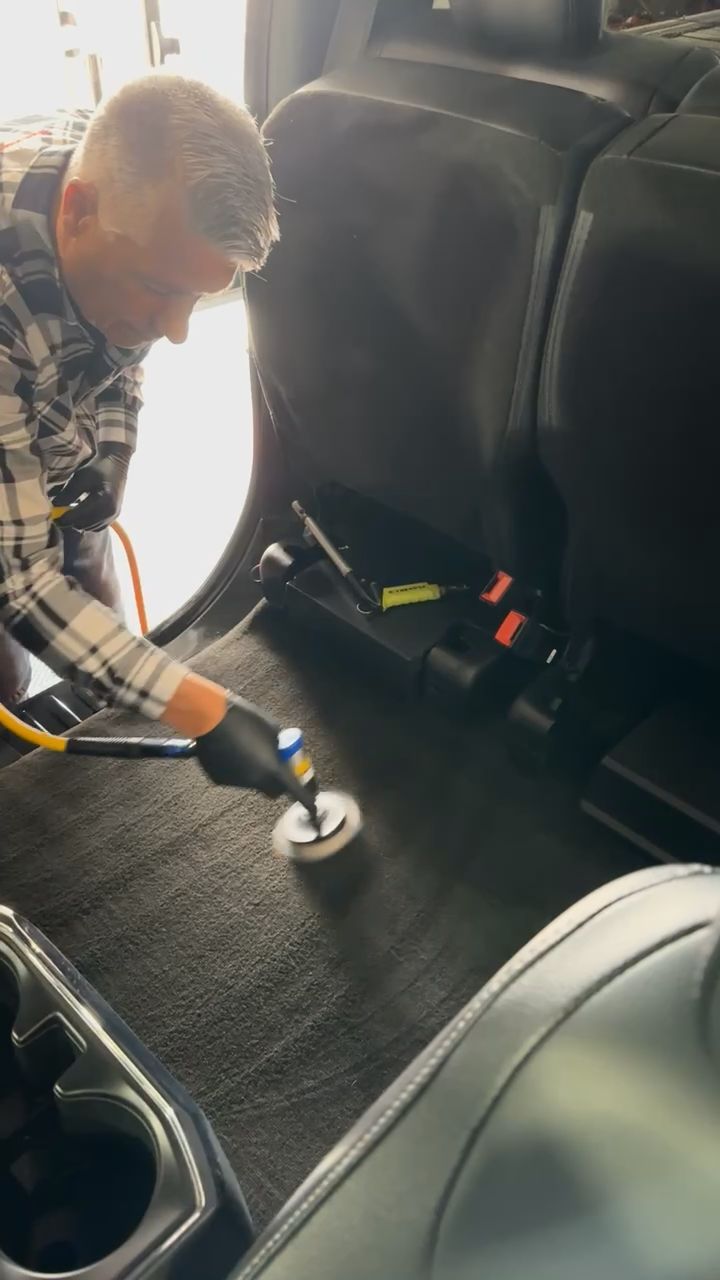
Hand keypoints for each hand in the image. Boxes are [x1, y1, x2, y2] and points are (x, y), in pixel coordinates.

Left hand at [54, 449, 128, 531]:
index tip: (53, 518)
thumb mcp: (79, 478)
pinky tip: (82, 514)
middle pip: (83, 525)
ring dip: (79, 522)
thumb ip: (68, 494)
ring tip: (71, 512)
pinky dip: (88, 523)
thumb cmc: (96, 468)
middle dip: (70, 521)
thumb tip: (55, 507)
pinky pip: (98, 527)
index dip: (64, 519)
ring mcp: (114, 514)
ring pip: (90, 527)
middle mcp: (111, 510)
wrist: (115, 464)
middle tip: (60, 515)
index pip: (78, 516)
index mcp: (103, 499)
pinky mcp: (115, 516)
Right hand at [195, 693, 312, 809]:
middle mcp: (255, 781)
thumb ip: (281, 747)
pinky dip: (237, 769)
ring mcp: (236, 782)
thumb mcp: (273, 730)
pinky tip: (231, 750)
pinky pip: (234, 778)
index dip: (305, 799)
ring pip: (252, 782)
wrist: (211, 717)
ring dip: (255, 772)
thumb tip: (285, 752)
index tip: (311, 805)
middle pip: (272, 790)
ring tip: (246, 749)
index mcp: (273, 770)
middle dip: (277, 783)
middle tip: (276, 767)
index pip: (296, 793)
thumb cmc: (245, 719)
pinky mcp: (219, 780)